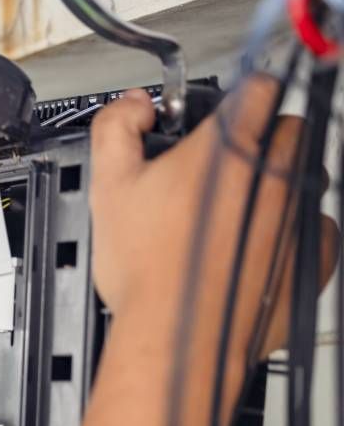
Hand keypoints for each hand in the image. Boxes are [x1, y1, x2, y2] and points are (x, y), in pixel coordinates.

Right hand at [89, 76, 336, 356]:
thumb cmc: (147, 271)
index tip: (228, 112)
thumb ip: (116, 129)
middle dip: (260, 142)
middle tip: (222, 173)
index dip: (240, 95)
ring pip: (306, 179)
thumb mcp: (108, 188)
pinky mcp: (315, 256)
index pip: (258, 87)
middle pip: (289, 130)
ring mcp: (300, 214)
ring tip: (235, 219)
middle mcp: (274, 173)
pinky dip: (295, 234)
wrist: (176, 338)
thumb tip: (133, 106)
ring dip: (279, 188)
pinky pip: (319, 229)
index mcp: (228, 146)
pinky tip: (258, 251)